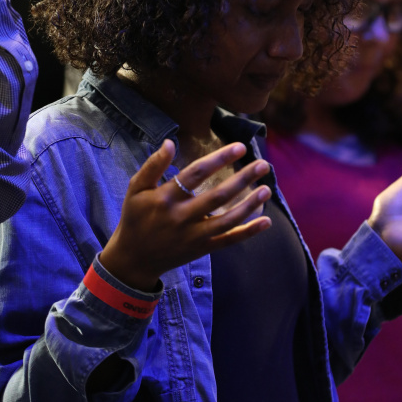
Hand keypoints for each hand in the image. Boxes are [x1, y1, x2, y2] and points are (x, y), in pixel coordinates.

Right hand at [100, 140, 271, 290]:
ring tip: (267, 188)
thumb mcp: (136, 189)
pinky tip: (266, 221)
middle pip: (218, 196)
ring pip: (227, 220)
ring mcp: (193, 236)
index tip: (240, 147)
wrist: (133, 260)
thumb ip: (153, 165)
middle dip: (243, 179)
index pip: (196, 174)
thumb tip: (171, 142)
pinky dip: (248, 232)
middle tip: (263, 164)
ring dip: (250, 205)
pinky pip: (228, 241)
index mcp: (165, 198)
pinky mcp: (202, 250)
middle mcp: (181, 217)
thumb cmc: (136, 218)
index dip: (219, 159)